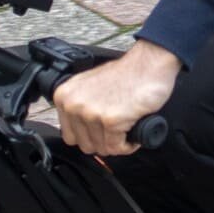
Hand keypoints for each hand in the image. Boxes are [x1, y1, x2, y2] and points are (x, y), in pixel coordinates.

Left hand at [53, 41, 180, 158]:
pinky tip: (133, 133)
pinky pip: (117, 148)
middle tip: (116, 132)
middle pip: (85, 145)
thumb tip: (81, 130)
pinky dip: (128, 145)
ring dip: (118, 144)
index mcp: (65, 96)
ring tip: (126, 130)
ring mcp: (91, 113)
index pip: (70, 136)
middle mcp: (74, 105)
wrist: (148, 63)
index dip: (89, 137)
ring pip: (102, 148)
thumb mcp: (89, 86)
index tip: (101, 133)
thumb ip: (80, 106)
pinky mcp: (111, 121)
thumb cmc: (126, 74)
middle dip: (104, 142)